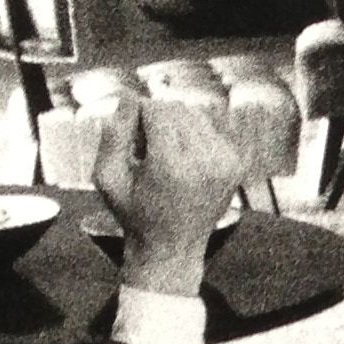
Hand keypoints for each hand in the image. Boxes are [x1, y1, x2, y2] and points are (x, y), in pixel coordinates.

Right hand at [91, 94, 243, 295]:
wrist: (171, 247)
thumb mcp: (107, 177)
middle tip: (143, 146)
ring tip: (161, 152)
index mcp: (172, 166)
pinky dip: (193, 134)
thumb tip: (127, 97)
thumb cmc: (134, 213)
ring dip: (175, 124)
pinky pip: (211, 128)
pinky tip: (181, 158)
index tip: (129, 134)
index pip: (156, 110)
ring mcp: (226, 162)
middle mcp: (205, 161)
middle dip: (156, 118)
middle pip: (177, 108)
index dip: (137, 114)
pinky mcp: (236, 163)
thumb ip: (113, 134)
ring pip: (195, 114)